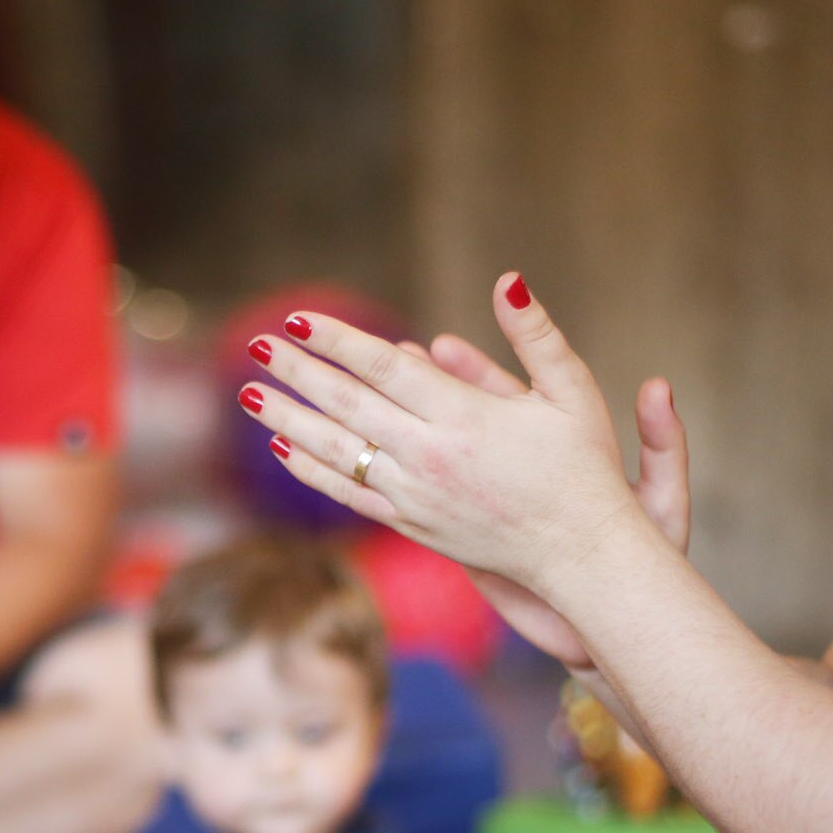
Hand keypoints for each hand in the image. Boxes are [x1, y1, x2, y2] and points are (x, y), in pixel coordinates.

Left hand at [240, 277, 666, 621]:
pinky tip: (281, 447)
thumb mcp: (572, 392)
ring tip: (247, 392)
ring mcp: (416, 495)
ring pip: (337, 451)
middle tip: (256, 342)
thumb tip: (508, 279)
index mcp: (466, 418)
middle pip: (347, 405)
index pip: (384, 368)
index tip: (299, 318)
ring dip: (287, 419)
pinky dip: (311, 469)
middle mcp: (431, 457)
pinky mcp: (411, 525)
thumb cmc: (584, 467)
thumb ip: (536, 335)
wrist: (581, 554)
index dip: (338, 341)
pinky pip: (349, 493)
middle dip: (297, 371)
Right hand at [397, 335, 690, 671]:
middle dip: (426, 390)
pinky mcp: (474, 541)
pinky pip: (432, 504)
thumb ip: (663, 442)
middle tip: (390, 359)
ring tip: (365, 403)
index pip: (510, 398)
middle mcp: (520, 470)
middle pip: (464, 420)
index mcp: (559, 450)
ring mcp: (492, 504)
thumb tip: (658, 385)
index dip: (477, 372)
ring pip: (440, 460)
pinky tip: (368, 467)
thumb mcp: (662, 496)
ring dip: (405, 434)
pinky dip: (401, 485)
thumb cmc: (645, 555)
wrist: (620, 614)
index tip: (443, 347)